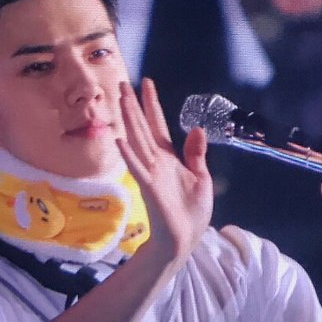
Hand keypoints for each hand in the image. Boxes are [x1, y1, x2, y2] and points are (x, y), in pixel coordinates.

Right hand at [116, 78, 212, 260]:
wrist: (185, 238)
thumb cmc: (191, 211)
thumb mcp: (201, 178)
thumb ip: (197, 154)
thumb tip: (198, 128)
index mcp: (169, 158)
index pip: (158, 125)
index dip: (152, 104)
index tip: (146, 83)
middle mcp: (156, 162)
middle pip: (142, 128)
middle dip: (134, 106)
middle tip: (123, 83)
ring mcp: (151, 174)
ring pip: (138, 142)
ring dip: (129, 121)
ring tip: (121, 100)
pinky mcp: (150, 189)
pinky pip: (138, 169)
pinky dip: (129, 156)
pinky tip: (120, 141)